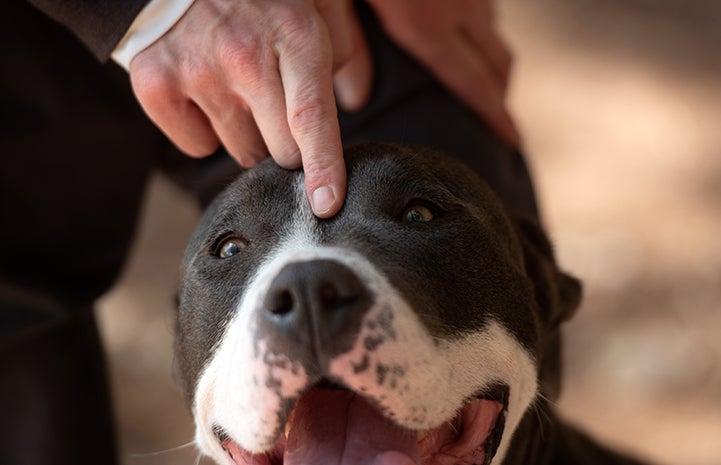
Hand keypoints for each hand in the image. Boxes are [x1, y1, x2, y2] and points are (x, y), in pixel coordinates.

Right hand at [129, 0, 369, 217]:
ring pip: (244, 152)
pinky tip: (205, 93)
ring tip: (237, 87)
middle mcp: (244, 58)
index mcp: (293, 34)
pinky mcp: (156, 86)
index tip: (326, 204)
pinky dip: (206, 131)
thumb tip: (357, 98)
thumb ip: (344, 46)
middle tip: (277, 104)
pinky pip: (198, 147)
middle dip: (289, 140)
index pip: (312, 116)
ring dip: (249, 133)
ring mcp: (197, 74)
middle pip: (282, 151)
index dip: (323, 166)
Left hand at [362, 0, 519, 145]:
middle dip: (501, 97)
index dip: (496, 117)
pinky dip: (482, 29)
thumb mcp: (336, 1)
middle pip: (497, 62)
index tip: (512, 141)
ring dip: (492, 62)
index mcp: (423, 23)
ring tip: (478, 86)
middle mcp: (457, 4)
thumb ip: (347, 46)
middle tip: (496, 126)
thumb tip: (358, 100)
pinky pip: (484, 5)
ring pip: (493, 30)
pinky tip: (462, 33)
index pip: (473, 84)